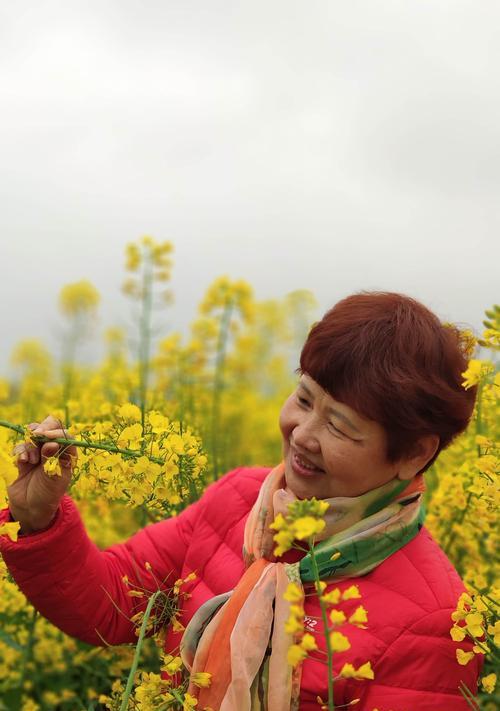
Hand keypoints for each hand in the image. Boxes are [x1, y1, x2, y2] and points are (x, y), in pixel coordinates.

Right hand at [8, 415, 76, 533]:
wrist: (30, 509)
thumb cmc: (48, 495)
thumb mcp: (54, 479)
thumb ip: (52, 460)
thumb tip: (52, 443)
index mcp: (67, 453)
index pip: (65, 434)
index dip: (56, 432)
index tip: (46, 437)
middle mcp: (54, 450)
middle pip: (49, 427)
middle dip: (41, 430)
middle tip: (36, 436)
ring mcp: (39, 452)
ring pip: (33, 434)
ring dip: (30, 444)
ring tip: (31, 460)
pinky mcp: (24, 457)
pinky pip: (21, 446)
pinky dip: (20, 451)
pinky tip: (22, 462)